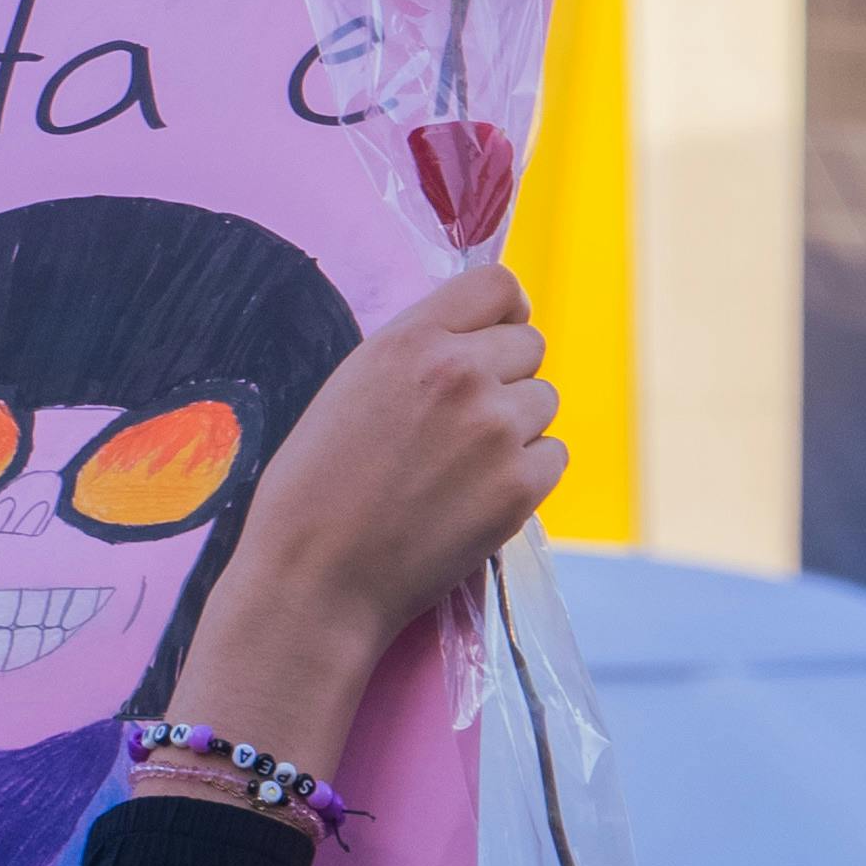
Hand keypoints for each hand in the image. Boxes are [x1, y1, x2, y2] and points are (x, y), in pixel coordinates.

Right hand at [162, 264, 565, 777]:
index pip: (497, 286)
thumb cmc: (312, 487)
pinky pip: (553, 457)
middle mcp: (462, 374)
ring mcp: (497, 432)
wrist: (315, 579)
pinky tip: (478, 496)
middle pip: (531, 345)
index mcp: (410, 340)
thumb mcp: (349, 386)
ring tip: (463, 465)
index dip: (502, 312)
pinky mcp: (519, 489)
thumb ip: (415, 354)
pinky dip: (527, 475)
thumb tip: (476, 338)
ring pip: (545, 403)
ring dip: (518, 426)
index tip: (495, 338)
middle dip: (507, 375)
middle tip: (466, 421)